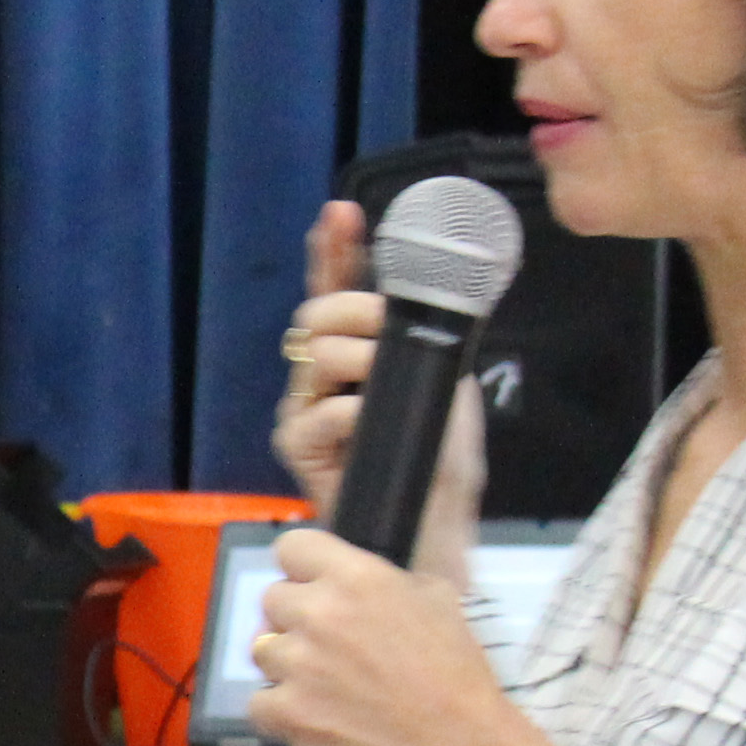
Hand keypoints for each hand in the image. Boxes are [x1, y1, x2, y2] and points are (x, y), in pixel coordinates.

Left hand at [252, 531, 566, 745]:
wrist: (457, 740)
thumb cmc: (455, 670)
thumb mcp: (436, 599)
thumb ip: (385, 581)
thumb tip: (356, 585)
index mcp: (355, 576)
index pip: (290, 546)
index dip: (301, 568)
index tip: (313, 586)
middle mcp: (318, 612)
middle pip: (272, 600)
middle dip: (296, 618)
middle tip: (328, 643)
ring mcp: (297, 663)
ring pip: (261, 649)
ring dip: (285, 663)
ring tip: (322, 683)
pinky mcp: (288, 711)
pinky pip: (257, 702)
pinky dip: (278, 711)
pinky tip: (310, 714)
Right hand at [269, 202, 488, 584]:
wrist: (431, 532)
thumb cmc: (439, 469)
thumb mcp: (449, 391)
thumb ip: (431, 344)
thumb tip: (427, 296)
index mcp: (361, 355)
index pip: (338, 291)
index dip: (335, 250)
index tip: (341, 213)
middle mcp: (326, 376)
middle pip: (318, 312)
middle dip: (354, 306)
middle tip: (383, 324)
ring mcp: (305, 409)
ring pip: (317, 354)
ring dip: (359, 359)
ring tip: (385, 388)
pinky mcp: (296, 447)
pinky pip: (319, 411)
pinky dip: (350, 414)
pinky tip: (369, 428)